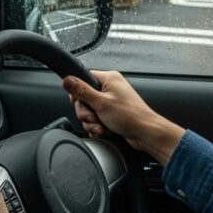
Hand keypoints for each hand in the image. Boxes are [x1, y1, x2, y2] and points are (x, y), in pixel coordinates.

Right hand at [63, 70, 184, 164]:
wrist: (146, 133)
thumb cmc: (130, 116)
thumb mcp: (101, 103)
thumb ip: (82, 91)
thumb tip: (67, 80)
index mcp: (109, 79)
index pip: (83, 79)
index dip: (78, 92)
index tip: (78, 102)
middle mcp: (110, 88)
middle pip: (84, 98)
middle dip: (86, 112)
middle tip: (94, 118)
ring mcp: (111, 101)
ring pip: (89, 110)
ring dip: (92, 122)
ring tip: (100, 127)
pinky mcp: (112, 113)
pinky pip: (97, 118)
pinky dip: (97, 126)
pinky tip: (102, 131)